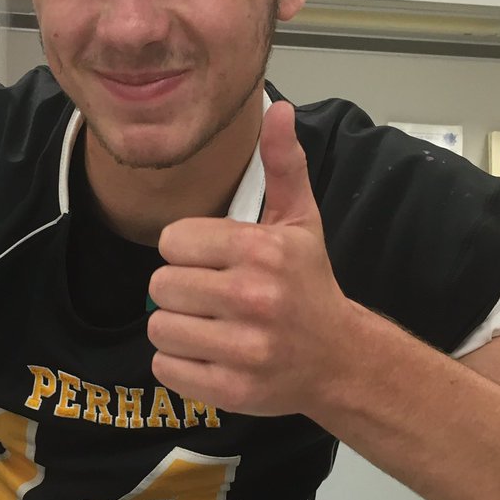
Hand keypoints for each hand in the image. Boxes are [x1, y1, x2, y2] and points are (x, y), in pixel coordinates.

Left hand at [148, 100, 351, 415]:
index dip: (186, 252)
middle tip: (210, 297)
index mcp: (262, 251)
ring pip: (159, 329)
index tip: (212, 262)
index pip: (171, 241)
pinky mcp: (232, 390)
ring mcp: (244, 349)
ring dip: (177, 328)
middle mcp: (253, 298)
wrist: (341, 360)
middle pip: (160, 286)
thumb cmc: (310, 287)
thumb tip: (277, 109)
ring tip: (211, 326)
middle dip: (179, 291)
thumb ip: (283, 165)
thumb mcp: (300, 222)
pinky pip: (166, 368)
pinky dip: (179, 364)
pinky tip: (211, 354)